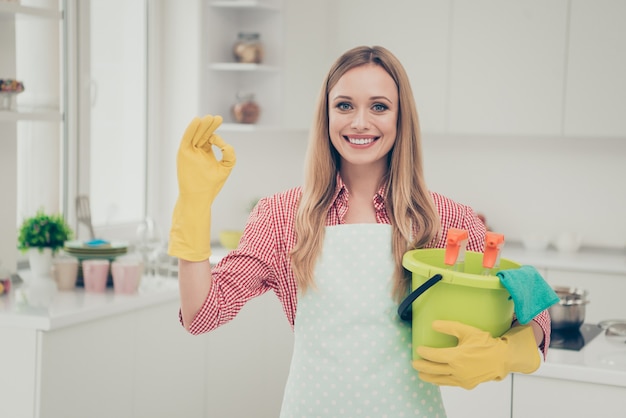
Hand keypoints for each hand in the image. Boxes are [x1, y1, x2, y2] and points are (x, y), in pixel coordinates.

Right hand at [168, 115, 235, 260]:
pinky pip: (187, 138)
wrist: (198, 198)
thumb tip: (225, 143)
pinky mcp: (183, 154)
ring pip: (195, 134)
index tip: (222, 144)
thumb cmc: (211, 186)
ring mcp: (189, 152)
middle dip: (210, 125)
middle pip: (203, 133)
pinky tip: (197, 120)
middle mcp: (196, 151)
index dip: (217, 135)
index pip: (210, 138)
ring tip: (209, 117)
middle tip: (218, 117)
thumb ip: (229, 154)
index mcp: (205, 153)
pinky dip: (191, 129)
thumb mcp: (225, 168)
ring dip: (202, 125)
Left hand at [412, 320, 539, 388]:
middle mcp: (458, 370)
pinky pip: (450, 383)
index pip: (435, 356)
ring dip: (429, 377)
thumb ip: (449, 327)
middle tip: (414, 363)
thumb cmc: (485, 344)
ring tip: (420, 373)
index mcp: (457, 357)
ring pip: (441, 379)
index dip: (425, 353)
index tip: (418, 349)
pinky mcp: (466, 384)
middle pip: (434, 369)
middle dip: (422, 366)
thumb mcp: (467, 331)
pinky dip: (441, 380)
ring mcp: (462, 379)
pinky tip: (436, 378)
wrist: (502, 359)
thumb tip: (433, 324)